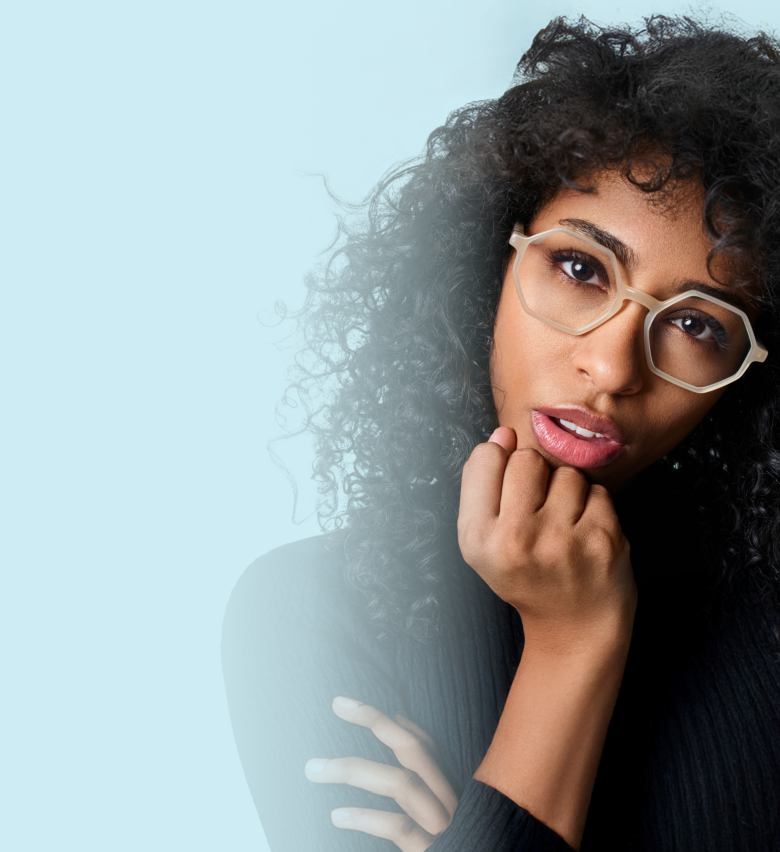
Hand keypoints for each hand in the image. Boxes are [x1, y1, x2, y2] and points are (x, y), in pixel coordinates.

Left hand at [304, 697, 457, 850]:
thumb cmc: (458, 843)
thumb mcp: (444, 811)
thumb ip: (424, 774)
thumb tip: (401, 722)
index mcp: (452, 789)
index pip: (425, 745)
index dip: (393, 721)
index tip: (356, 707)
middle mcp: (449, 801)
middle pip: (412, 750)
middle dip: (375, 722)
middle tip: (338, 704)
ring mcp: (442, 826)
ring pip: (401, 784)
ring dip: (353, 769)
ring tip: (315, 768)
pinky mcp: (430, 851)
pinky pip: (398, 828)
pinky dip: (366, 819)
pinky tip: (338, 815)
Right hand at [457, 426, 635, 655]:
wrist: (574, 628)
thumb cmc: (524, 575)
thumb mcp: (480, 540)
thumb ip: (481, 484)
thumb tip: (503, 433)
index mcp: (478, 537)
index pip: (486, 458)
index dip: (500, 463)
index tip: (508, 489)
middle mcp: (517, 539)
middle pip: (526, 459)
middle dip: (535, 476)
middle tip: (537, 511)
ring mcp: (562, 540)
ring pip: (566, 473)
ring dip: (567, 491)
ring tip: (562, 525)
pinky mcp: (603, 540)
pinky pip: (598, 491)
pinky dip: (594, 508)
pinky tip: (585, 535)